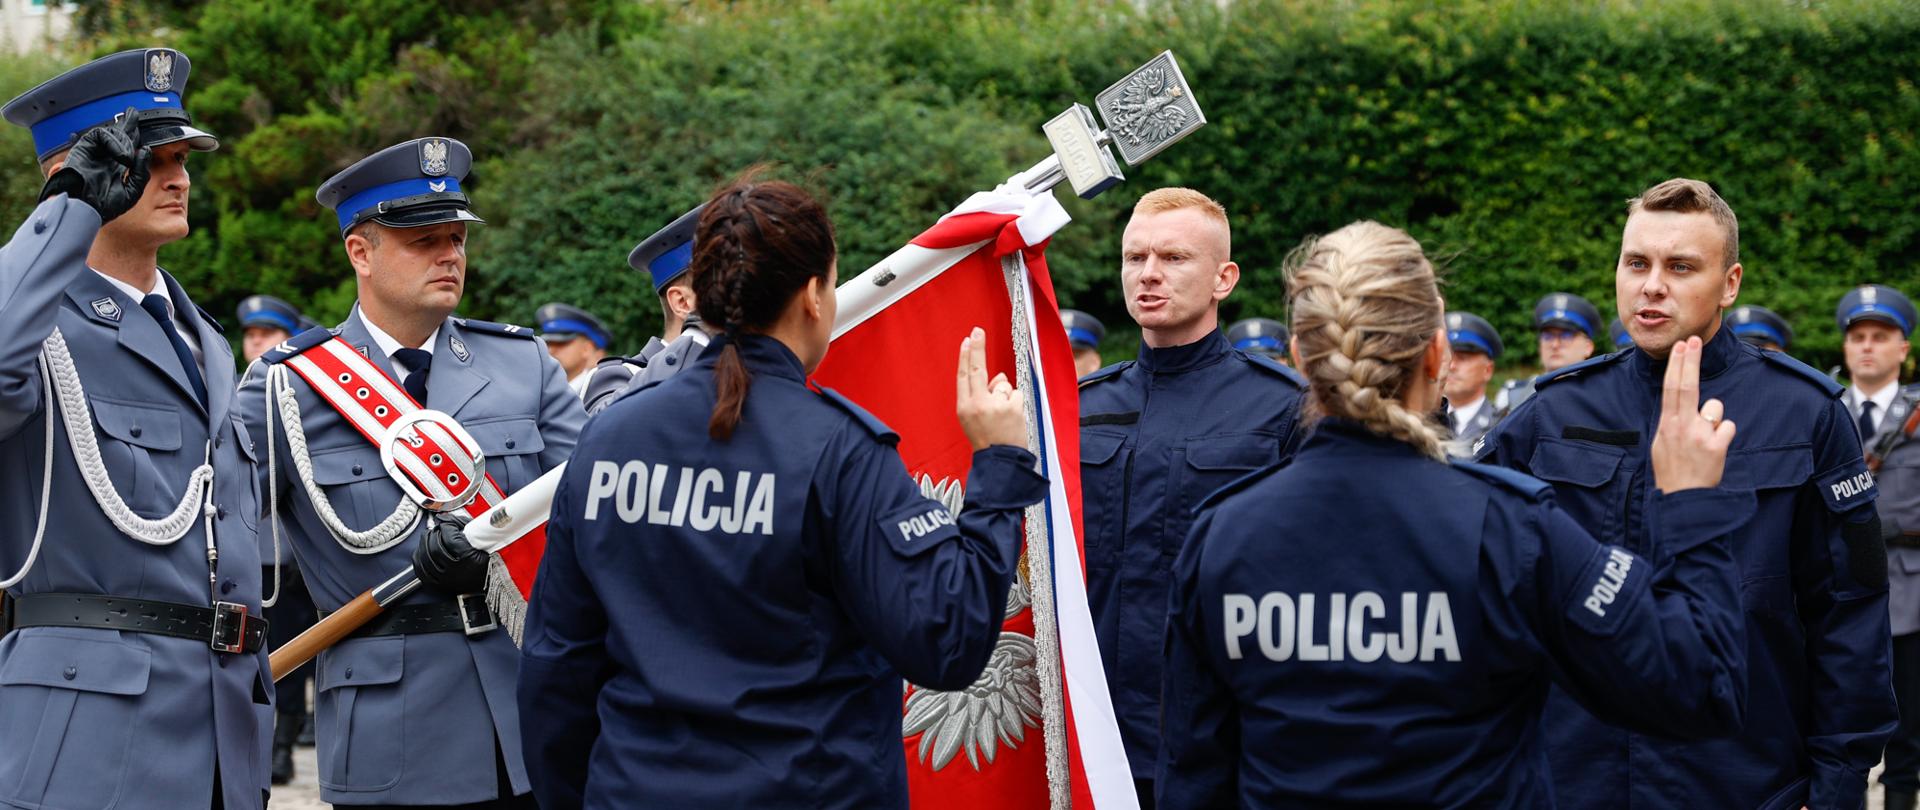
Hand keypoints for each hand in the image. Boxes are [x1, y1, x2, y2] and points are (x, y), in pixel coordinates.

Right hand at [39, 109, 149, 222]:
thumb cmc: (105, 206)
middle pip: (118, 135)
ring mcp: (95, 152)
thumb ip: (141, 172)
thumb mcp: (132, 191)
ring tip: (128, 159)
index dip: (134, 138)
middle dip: (128, 124)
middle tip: (133, 112)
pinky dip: (114, 142)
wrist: (85, 209)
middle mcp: (105, 158)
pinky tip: (122, 156)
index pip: (127, 149)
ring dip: (124, 141)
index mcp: (114, 169)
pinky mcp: (84, 147)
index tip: (141, 128)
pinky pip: (101, 135)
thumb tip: (145, 150)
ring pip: (112, 134)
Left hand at [412, 519, 489, 594]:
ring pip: (425, 556)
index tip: (446, 523)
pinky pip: (421, 569)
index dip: (446, 526)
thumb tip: (444, 517)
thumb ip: (463, 526)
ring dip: (424, 543)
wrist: (481, 585)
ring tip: (429, 536)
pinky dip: (419, 557)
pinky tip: (423, 550)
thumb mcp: (480, 542)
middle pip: (435, 546)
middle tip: (437, 529)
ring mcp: (444, 578)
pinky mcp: (436, 583)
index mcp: (469, 559)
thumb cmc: (482, 563)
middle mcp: (455, 570)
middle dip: (433, 533)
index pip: (450, 538)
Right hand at [954, 327, 1026, 450]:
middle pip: (977, 369)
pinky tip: (1012, 418)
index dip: (964, 357)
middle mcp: (978, 404)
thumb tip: (998, 377)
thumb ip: (981, 396)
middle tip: (977, 331)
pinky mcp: (1012, 408)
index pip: (963, 376)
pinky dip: (1016, 403)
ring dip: (1005, 396)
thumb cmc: (986, 439)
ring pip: (1002, 385)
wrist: (999, 460)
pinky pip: (1016, 394)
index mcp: (964, 407)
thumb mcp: (972, 419)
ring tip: (1003, 417)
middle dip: (977, 348)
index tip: (966, 341)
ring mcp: (995, 405)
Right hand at [1651, 336, 1736, 492]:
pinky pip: (1728, 427)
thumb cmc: (1672, 471)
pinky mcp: (1717, 446)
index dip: (1676, 365)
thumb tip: (1686, 406)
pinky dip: (1724, 436)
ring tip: (1704, 441)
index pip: (1671, 387)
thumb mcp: (1662, 444)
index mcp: (1667, 424)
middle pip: (1687, 385)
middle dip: (1690, 360)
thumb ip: (1674, 422)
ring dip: (1714, 420)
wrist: (1682, 499)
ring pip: (1715, 408)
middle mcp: (1681, 425)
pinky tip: (1715, 451)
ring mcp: (1700, 434)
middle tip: (1693, 339)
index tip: (1680, 347)